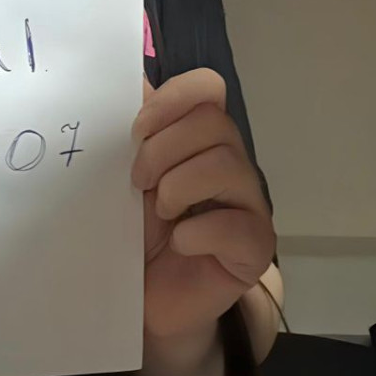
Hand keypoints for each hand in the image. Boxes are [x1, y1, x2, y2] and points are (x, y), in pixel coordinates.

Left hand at [131, 69, 274, 340]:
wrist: (144, 297)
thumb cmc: (135, 230)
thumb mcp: (121, 175)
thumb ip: (127, 130)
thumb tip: (127, 79)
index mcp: (198, 137)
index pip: (206, 88)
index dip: (172, 99)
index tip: (136, 130)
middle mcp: (230, 162)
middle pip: (213, 123)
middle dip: (163, 149)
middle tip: (137, 182)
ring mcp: (248, 204)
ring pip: (226, 165)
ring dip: (178, 187)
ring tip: (160, 213)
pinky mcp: (254, 248)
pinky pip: (236, 224)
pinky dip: (197, 232)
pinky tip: (180, 243)